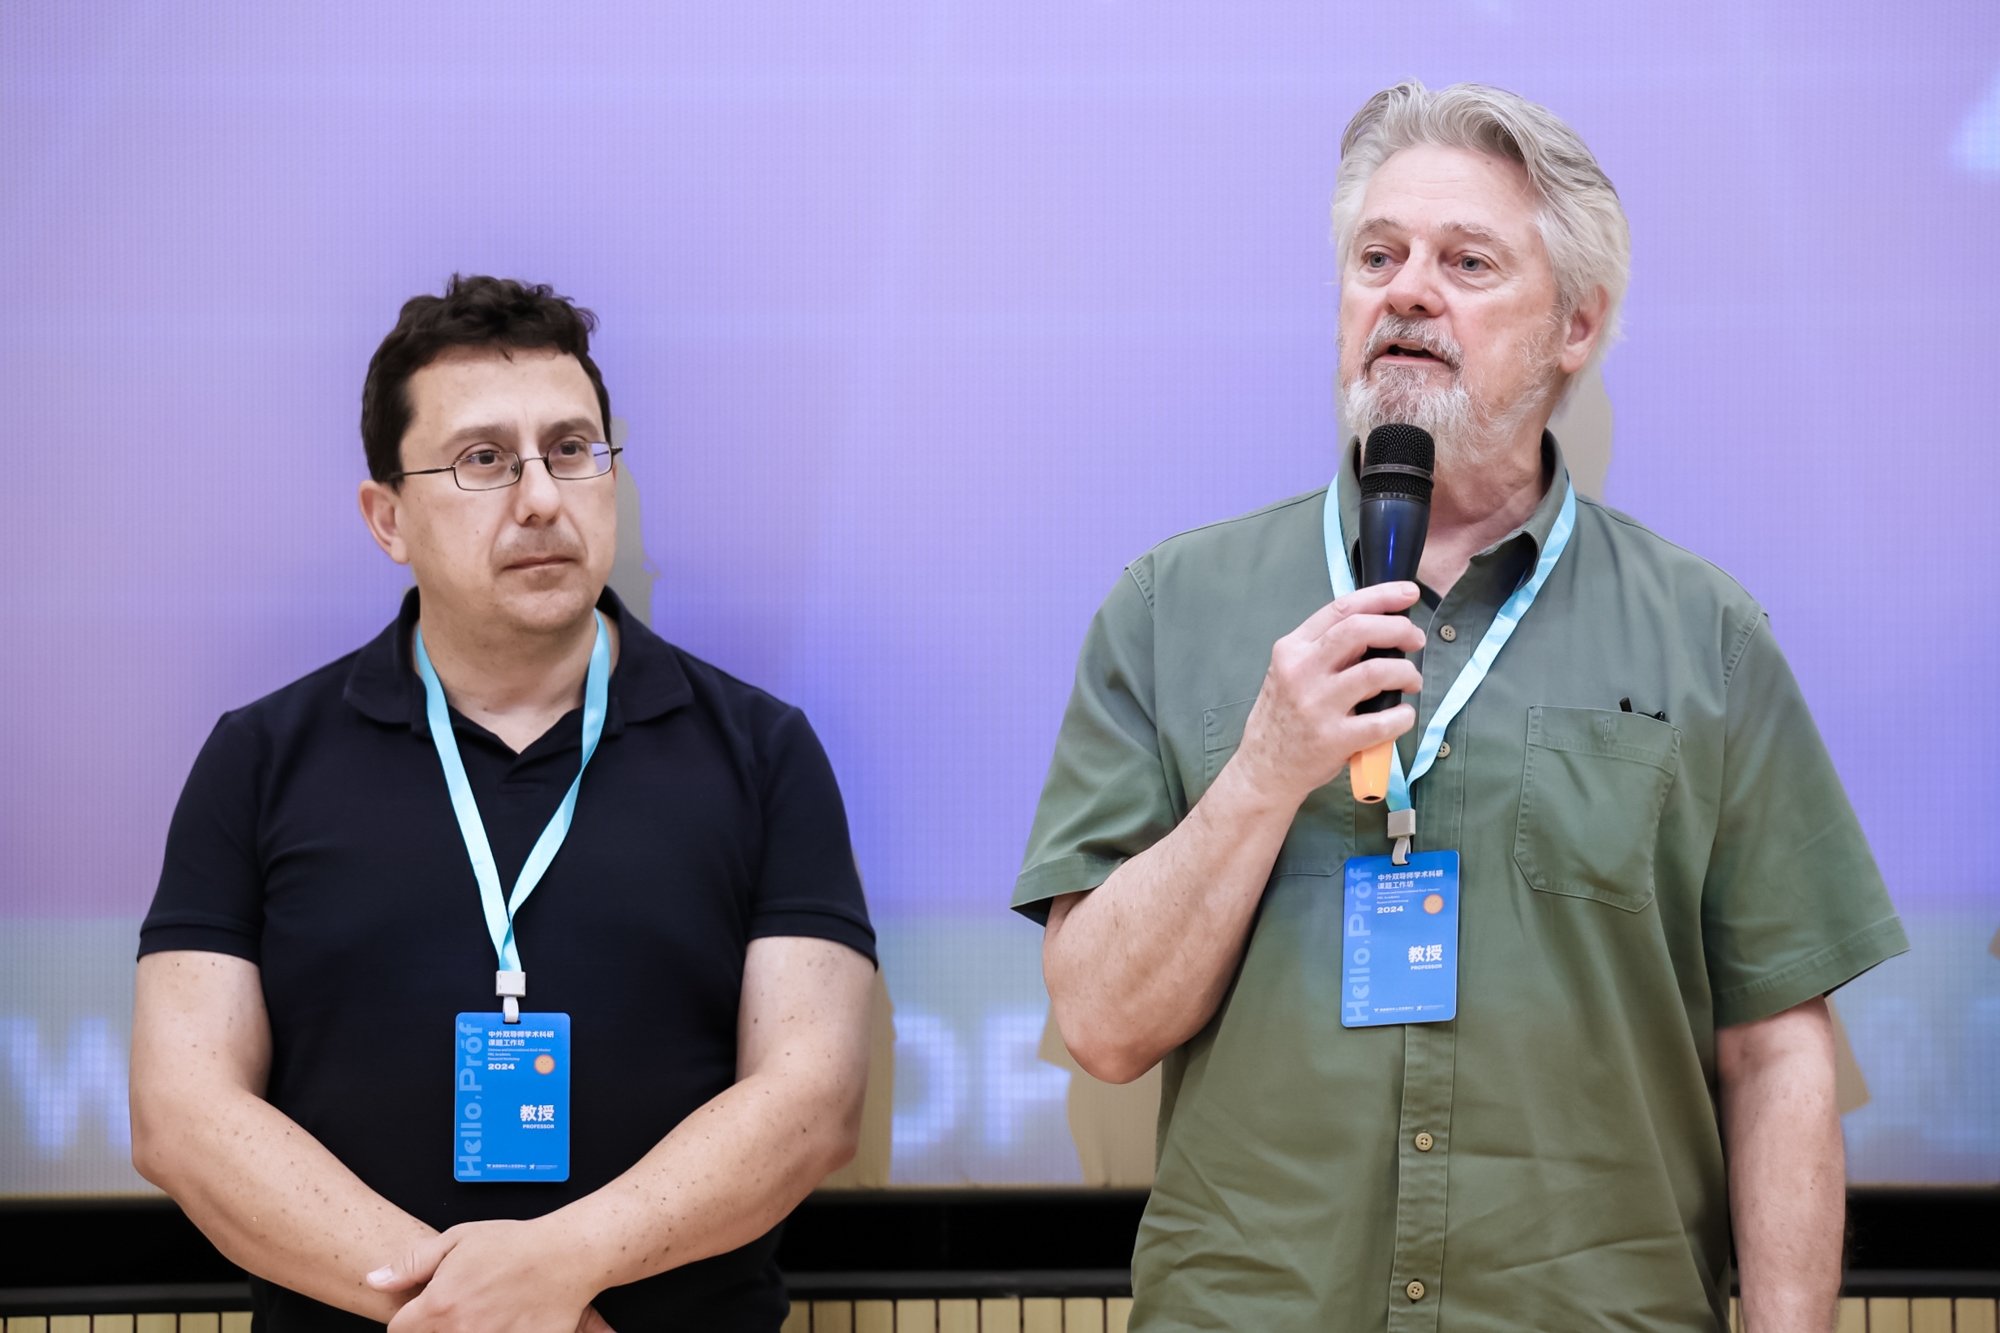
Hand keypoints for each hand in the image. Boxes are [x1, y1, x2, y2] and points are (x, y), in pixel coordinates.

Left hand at [368, 1219, 611, 1332]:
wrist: (567, 1255)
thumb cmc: (514, 1243)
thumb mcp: (457, 1240)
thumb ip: (411, 1264)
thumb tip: (373, 1281)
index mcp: (439, 1305)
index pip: (399, 1331)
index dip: (407, 1321)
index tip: (422, 1313)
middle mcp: (460, 1331)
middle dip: (435, 1328)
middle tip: (458, 1310)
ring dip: (462, 1331)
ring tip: (481, 1314)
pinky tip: (500, 1322)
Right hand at [1228, 582, 1424, 806]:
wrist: (1264, 770)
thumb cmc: (1284, 717)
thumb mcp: (1290, 672)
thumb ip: (1324, 649)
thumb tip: (1378, 627)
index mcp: (1292, 649)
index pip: (1341, 609)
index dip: (1381, 596)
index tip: (1408, 594)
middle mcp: (1301, 672)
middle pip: (1360, 631)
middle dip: (1398, 629)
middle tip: (1416, 639)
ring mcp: (1317, 706)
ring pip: (1377, 672)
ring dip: (1406, 672)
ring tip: (1411, 681)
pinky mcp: (1334, 739)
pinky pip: (1384, 721)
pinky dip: (1403, 715)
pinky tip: (1402, 715)